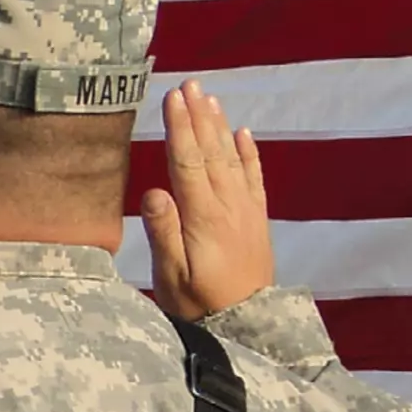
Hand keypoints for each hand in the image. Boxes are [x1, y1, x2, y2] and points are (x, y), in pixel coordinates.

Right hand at [140, 79, 273, 319]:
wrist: (246, 326)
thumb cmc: (199, 305)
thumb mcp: (172, 277)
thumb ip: (163, 233)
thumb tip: (154, 191)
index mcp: (203, 217)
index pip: (188, 163)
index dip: (180, 128)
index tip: (173, 98)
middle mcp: (228, 206)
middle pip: (211, 152)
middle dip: (199, 116)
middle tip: (190, 84)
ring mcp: (246, 211)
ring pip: (232, 158)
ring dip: (220, 126)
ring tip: (210, 98)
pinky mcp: (257, 220)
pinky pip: (254, 178)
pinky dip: (249, 153)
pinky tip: (242, 133)